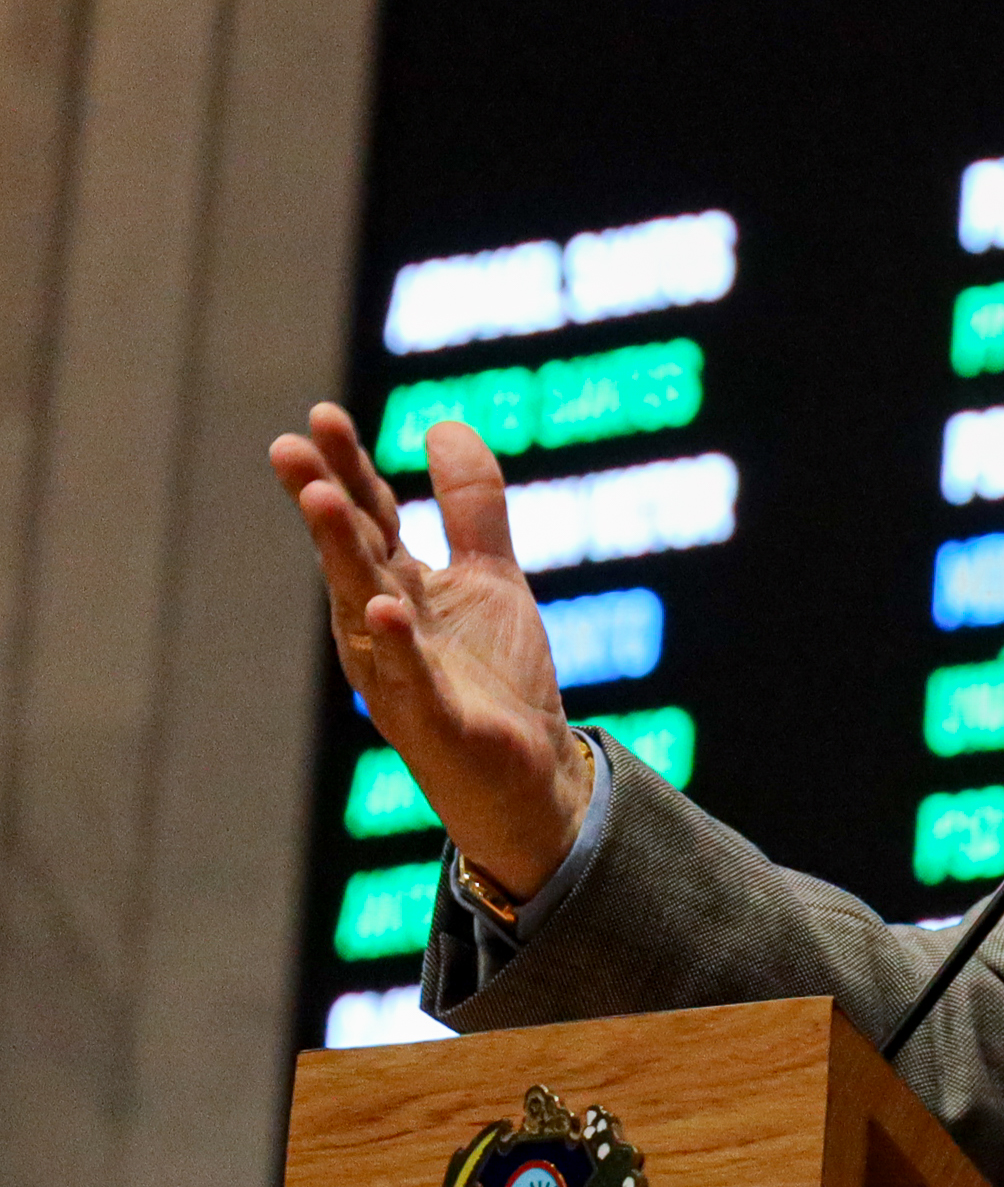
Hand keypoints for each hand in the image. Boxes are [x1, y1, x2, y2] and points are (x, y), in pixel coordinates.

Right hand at [268, 404, 589, 898]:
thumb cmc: (495, 675)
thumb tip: (443, 425)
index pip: (367, 520)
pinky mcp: (435, 720)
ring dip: (343, 558)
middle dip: (323, 503)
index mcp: (397, 589)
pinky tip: (385, 607)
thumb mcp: (490, 575)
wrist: (531, 771)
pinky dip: (397, 643)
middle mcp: (385, 628)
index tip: (320, 415)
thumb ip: (469, 507)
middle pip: (351, 556)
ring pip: (364, 609)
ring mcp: (402, 674)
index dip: (345, 469)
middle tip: (289, 449)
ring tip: (325, 502)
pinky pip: (409, 679)